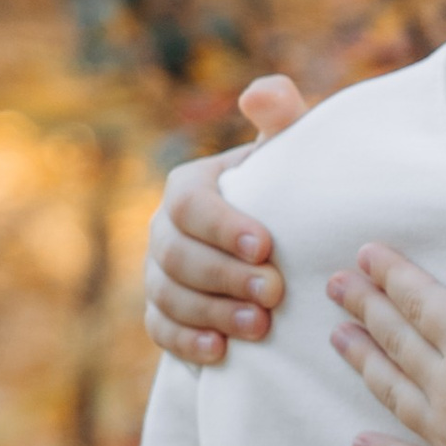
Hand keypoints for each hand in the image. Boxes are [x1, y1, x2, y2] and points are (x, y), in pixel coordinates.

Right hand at [143, 75, 307, 364]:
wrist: (278, 247)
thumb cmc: (285, 190)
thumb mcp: (287, 154)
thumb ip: (280, 118)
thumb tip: (261, 94)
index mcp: (189, 189)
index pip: (191, 206)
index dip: (223, 227)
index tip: (265, 246)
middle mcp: (164, 231)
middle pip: (176, 256)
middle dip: (224, 276)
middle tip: (274, 293)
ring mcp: (159, 275)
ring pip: (168, 296)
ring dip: (212, 312)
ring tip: (259, 326)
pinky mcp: (164, 313)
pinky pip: (161, 330)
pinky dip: (187, 342)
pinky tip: (221, 352)